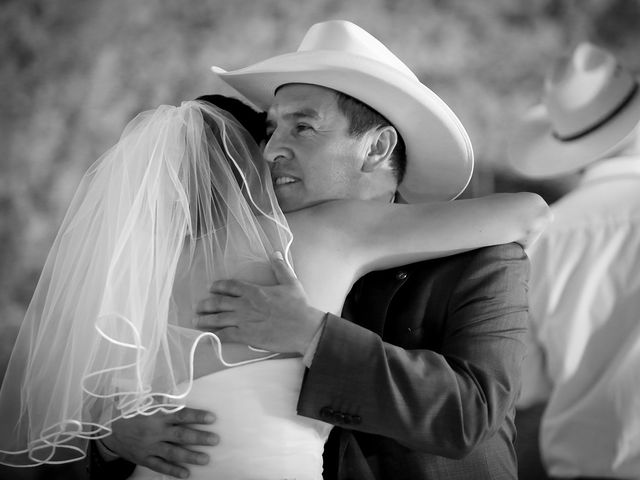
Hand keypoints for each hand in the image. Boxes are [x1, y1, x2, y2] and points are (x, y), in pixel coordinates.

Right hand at [102, 408, 217, 478]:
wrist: (106, 428)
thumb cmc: (129, 410)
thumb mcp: (144, 400)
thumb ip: (162, 401)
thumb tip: (180, 396)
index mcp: (156, 414)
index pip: (181, 415)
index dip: (197, 416)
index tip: (212, 418)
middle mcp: (155, 431)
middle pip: (181, 435)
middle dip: (199, 438)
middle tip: (215, 440)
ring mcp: (149, 446)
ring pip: (173, 453)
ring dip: (190, 456)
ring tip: (206, 459)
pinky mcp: (143, 458)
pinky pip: (160, 466)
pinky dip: (172, 471)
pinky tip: (186, 474)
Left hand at [195, 252, 324, 353]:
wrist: (303, 328)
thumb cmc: (298, 306)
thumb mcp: (291, 282)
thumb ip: (280, 267)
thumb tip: (275, 253)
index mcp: (254, 290)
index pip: (230, 285)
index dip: (218, 286)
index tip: (211, 288)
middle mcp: (244, 305)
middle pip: (218, 302)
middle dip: (205, 304)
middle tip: (198, 306)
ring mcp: (243, 321)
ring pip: (217, 319)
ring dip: (204, 320)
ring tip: (196, 321)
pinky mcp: (245, 336)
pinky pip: (224, 335)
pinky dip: (213, 336)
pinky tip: (206, 337)